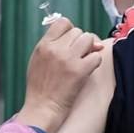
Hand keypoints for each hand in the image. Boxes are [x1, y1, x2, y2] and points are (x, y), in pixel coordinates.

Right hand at [17, 17, 102, 132]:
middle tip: (79, 55)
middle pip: (78, 31)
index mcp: (44, 45)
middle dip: (81, 42)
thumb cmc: (40, 88)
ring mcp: (68, 59)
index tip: (72, 41)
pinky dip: (95, 62)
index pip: (63, 23)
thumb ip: (50, 45)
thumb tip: (70, 35)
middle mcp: (56, 49)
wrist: (42, 109)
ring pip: (89, 40)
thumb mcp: (37, 60)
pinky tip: (87, 70)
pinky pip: (96, 56)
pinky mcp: (80, 70)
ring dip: (89, 50)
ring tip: (83, 62)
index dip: (70, 30)